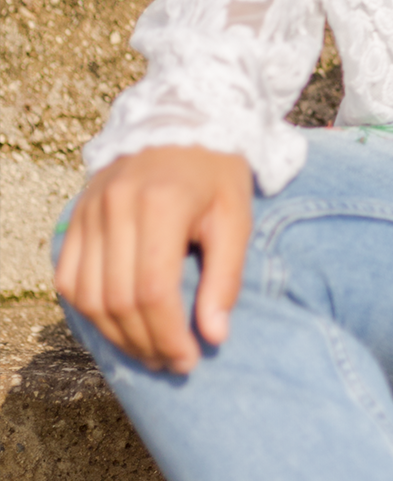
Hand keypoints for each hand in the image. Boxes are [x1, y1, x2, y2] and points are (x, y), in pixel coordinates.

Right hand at [54, 146, 252, 373]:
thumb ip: (226, 277)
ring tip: (148, 350)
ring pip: (88, 296)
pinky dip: (88, 309)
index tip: (189, 360)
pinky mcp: (76, 214)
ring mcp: (90, 209)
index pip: (153, 290)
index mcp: (161, 203)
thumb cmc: (216, 170)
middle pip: (118, 299)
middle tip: (171, 362)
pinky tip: (118, 323)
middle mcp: (116, 206)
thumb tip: (214, 337)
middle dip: (144, 343)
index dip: (168, 335)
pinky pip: (69, 277)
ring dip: (116, 334)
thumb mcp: (236, 216)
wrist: (182, 117)